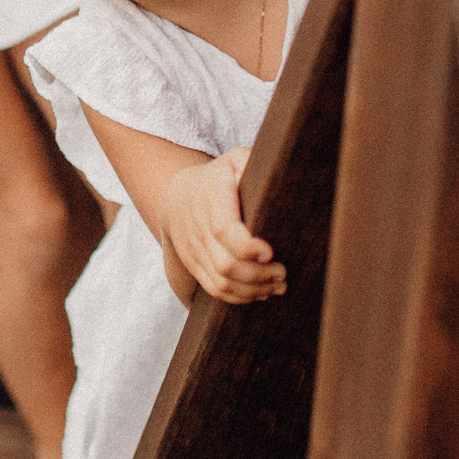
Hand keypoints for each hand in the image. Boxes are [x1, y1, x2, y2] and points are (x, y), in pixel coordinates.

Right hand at [160, 148, 284, 303]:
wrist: (176, 197)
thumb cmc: (216, 178)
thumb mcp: (232, 161)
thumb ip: (250, 162)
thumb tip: (276, 169)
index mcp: (211, 200)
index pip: (224, 230)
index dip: (247, 247)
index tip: (270, 251)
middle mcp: (198, 228)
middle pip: (226, 264)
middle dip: (259, 275)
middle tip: (283, 272)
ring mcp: (194, 251)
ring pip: (222, 283)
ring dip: (253, 290)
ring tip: (278, 285)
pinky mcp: (195, 266)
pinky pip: (215, 290)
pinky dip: (240, 297)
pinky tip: (261, 292)